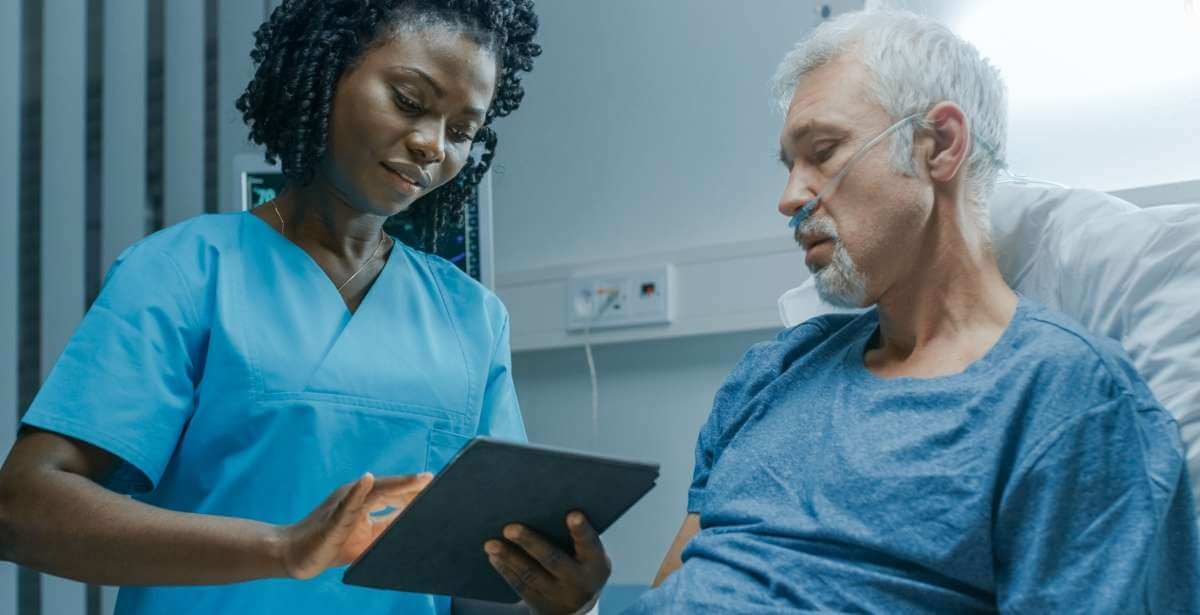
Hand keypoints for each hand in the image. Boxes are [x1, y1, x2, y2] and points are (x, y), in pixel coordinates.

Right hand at [277, 471, 432, 579]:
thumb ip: (389, 525)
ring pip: (373, 491)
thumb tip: (416, 520)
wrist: (295, 554)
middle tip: (436, 480)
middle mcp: (355, 496)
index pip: (395, 492)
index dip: (416, 489)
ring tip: (418, 479)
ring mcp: (342, 505)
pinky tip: (367, 479)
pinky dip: (357, 491)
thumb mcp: (368, 536)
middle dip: (413, 484)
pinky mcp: (332, 519)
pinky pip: (345, 505)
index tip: (440, 486)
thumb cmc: (333, 544)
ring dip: (396, 484)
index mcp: (365, 499)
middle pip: (389, 488)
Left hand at [484, 512, 610, 614]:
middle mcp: (578, 581)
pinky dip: (505, 570)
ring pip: (531, 574)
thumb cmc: (581, 565)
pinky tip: (494, 556)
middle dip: (530, 543)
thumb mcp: (590, 556)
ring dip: (509, 557)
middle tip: (510, 528)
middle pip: (553, 560)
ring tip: (491, 544)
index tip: (572, 514)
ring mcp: (558, 595)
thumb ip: (575, 538)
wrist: (578, 609)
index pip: (589, 544)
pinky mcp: (539, 604)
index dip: (581, 530)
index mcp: (595, 564)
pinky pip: (520, 586)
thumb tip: (543, 505)